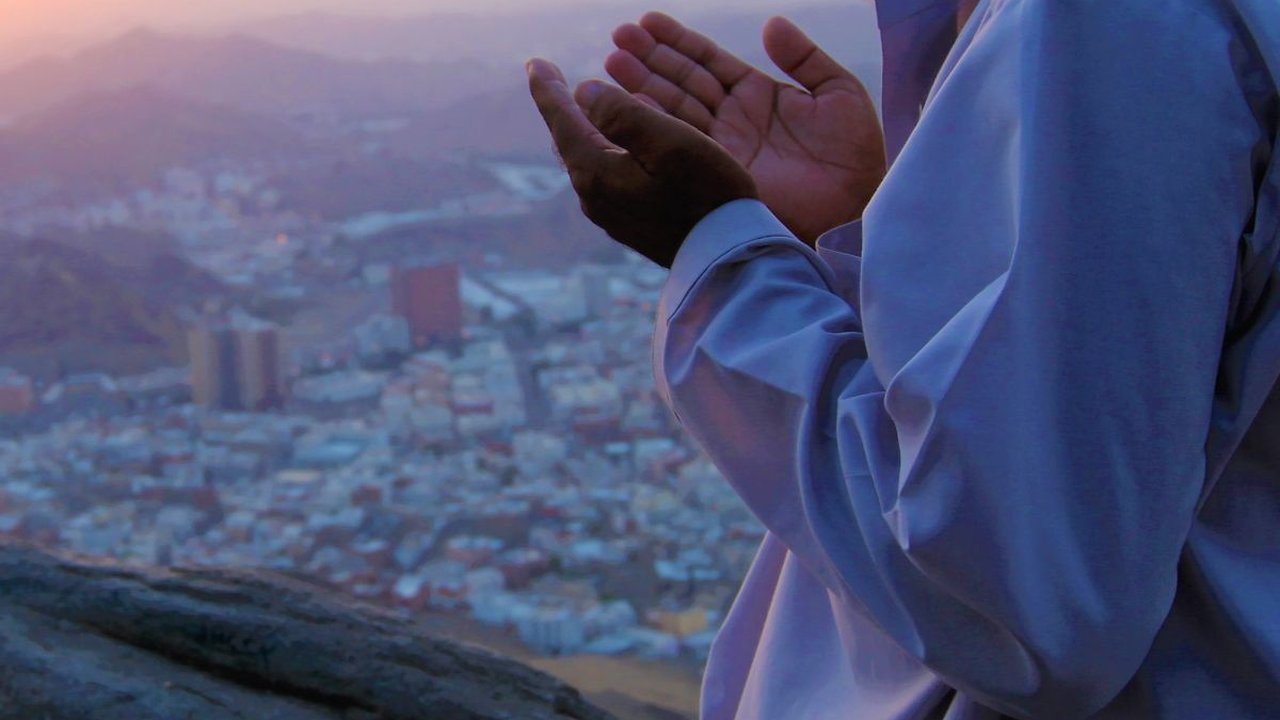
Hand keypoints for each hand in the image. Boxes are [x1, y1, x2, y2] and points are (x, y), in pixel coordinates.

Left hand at [527, 58, 757, 267]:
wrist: (727, 257)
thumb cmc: (707, 194)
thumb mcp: (669, 141)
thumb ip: (622, 113)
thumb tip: (584, 92)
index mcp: (596, 172)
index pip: (562, 120)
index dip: (548, 88)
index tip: (534, 63)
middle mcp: (594, 197)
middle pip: (569, 141)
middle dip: (563, 108)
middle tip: (552, 82)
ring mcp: (610, 215)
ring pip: (588, 160)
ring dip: (585, 130)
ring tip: (582, 110)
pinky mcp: (630, 225)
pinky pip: (607, 176)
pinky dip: (605, 151)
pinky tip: (615, 149)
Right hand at [606, 13, 884, 243]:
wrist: (856, 208)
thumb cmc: (856, 156)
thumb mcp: (839, 94)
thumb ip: (805, 58)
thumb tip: (772, 24)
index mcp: (758, 95)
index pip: (709, 61)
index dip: (677, 42)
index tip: (647, 22)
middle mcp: (733, 119)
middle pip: (683, 82)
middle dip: (649, 59)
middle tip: (618, 37)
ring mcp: (722, 147)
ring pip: (674, 109)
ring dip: (642, 86)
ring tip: (612, 61)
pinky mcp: (717, 174)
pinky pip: (681, 145)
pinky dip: (655, 126)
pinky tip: (630, 107)